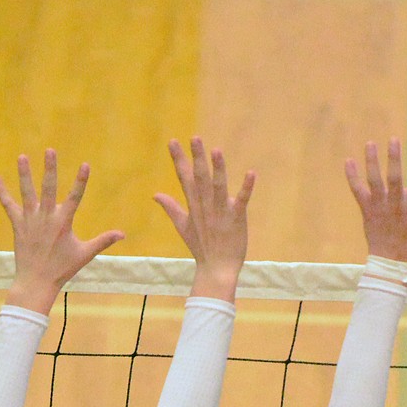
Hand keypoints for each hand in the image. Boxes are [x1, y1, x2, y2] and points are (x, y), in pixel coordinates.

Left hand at [0, 150, 123, 313]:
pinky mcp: (18, 224)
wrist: (37, 280)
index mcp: (64, 222)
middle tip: (50, 150)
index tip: (85, 164)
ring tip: (23, 156)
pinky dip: (1, 191)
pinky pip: (8, 205)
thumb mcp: (85, 253)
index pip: (75, 196)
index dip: (81, 180)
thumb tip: (123, 234)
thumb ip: (103, 241)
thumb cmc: (63, 267)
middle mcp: (46, 217)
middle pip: (49, 188)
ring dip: (24, 174)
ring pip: (27, 192)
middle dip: (50, 169)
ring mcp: (30, 220)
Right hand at [155, 139, 255, 302]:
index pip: (184, 178)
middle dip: (196, 158)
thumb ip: (171, 208)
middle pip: (199, 179)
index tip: (173, 141)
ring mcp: (221, 213)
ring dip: (218, 169)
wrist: (216, 269)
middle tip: (195, 138)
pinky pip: (242, 201)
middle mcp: (205, 207)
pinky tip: (251, 173)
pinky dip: (246, 188)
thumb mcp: (182, 227)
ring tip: (216, 150)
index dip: (179, 159)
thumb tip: (155, 194)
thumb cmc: (201, 247)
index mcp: (193, 206)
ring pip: (218, 187)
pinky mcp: (236, 219)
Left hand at [345, 139, 406, 263]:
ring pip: (374, 182)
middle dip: (394, 158)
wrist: (391, 261)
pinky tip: (349, 160)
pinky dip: (352, 177)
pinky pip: (358, 191)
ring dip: (372, 162)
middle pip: (395, 178)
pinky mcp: (366, 210)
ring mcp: (380, 207)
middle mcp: (396, 205)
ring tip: (370, 143)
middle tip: (394, 139)